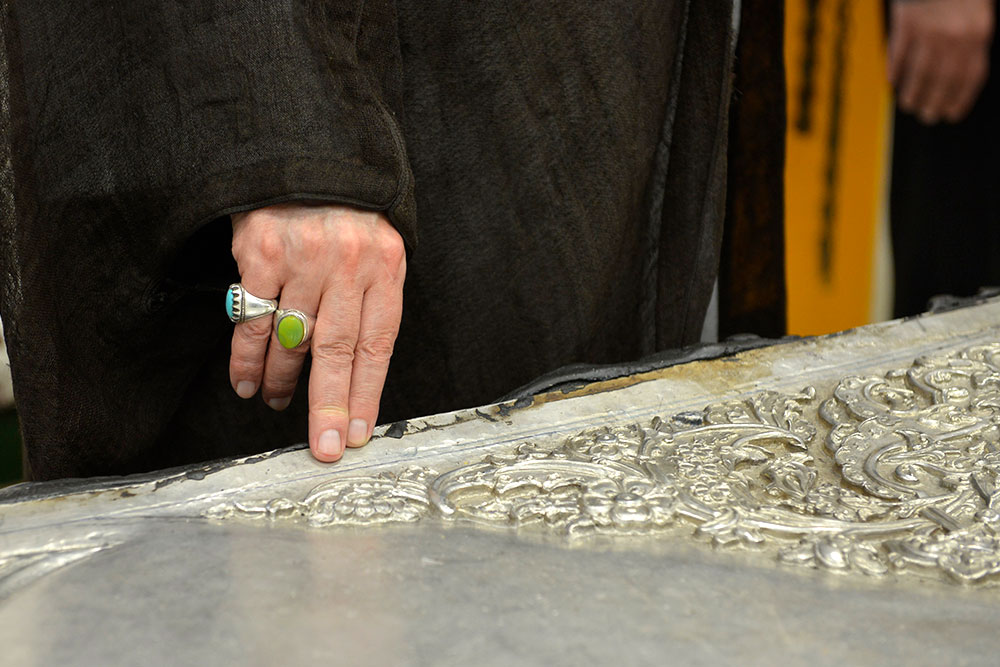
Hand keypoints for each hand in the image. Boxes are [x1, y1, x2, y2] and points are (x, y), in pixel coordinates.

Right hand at [229, 204, 405, 461]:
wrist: (303, 150)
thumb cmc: (344, 211)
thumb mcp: (377, 247)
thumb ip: (372, 300)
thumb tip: (360, 371)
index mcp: (385, 267)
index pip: (378, 344)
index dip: (366, 393)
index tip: (356, 433)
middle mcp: (348, 263)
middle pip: (338, 350)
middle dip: (329, 405)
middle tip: (323, 446)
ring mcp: (305, 257)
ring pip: (292, 338)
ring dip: (281, 381)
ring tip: (276, 402)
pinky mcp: (263, 251)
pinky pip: (252, 319)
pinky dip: (246, 358)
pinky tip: (246, 380)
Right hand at [888, 0, 993, 123]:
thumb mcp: (978, 8)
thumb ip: (972, 36)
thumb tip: (959, 72)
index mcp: (980, 29)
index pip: (972, 75)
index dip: (961, 99)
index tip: (951, 114)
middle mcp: (957, 33)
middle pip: (945, 79)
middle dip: (935, 102)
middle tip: (927, 116)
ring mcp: (930, 28)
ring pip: (920, 72)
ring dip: (913, 93)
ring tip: (908, 105)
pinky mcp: (907, 21)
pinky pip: (899, 54)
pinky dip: (895, 71)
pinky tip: (893, 82)